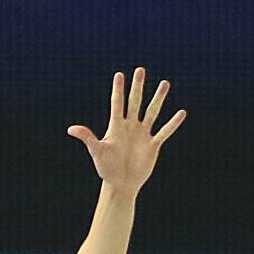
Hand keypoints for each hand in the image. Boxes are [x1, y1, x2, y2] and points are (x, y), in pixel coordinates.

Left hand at [68, 68, 186, 197]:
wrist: (121, 184)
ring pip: (152, 112)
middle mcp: (130, 126)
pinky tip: (181, 113)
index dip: (118, 90)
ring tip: (165, 83)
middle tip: (140, 70)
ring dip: (158, 98)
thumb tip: (71, 129)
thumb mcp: (97, 152)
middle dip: (137, 86)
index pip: (117, 104)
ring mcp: (142, 134)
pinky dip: (173, 123)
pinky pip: (164, 132)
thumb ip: (87, 138)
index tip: (119, 74)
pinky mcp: (153, 145)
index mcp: (116, 126)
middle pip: (135, 102)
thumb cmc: (106, 169)